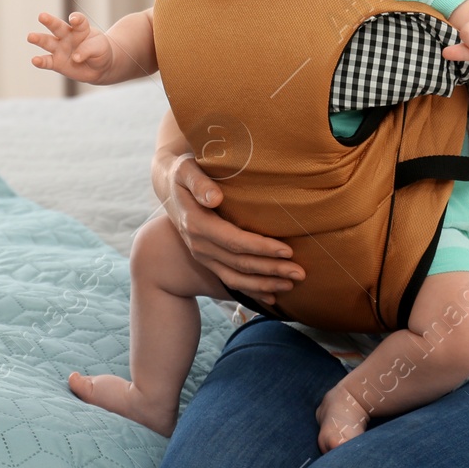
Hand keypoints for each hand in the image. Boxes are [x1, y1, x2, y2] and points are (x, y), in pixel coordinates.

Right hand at [28, 11, 115, 83]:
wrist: (100, 66)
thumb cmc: (100, 51)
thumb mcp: (100, 47)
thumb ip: (88, 49)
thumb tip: (75, 58)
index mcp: (80, 28)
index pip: (78, 21)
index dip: (76, 19)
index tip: (74, 20)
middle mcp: (67, 36)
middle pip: (57, 26)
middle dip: (49, 21)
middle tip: (42, 16)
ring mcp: (60, 49)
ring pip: (48, 42)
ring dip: (39, 39)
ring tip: (30, 37)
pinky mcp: (57, 63)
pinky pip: (47, 62)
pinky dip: (40, 62)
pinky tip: (34, 60)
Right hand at [162, 152, 303, 305]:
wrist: (169, 184)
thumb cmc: (184, 172)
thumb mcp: (186, 169)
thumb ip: (199, 182)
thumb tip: (215, 198)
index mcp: (196, 223)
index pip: (234, 241)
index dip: (261, 247)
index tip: (287, 250)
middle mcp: (198, 244)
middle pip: (239, 263)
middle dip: (271, 270)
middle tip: (300, 273)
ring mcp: (202, 255)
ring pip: (235, 277)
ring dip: (264, 284)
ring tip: (291, 285)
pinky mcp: (207, 259)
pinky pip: (229, 280)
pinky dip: (251, 291)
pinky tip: (271, 298)